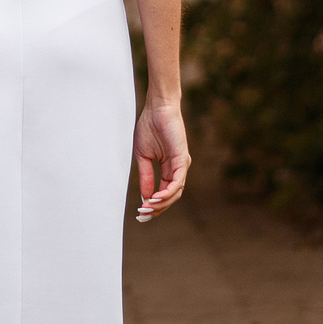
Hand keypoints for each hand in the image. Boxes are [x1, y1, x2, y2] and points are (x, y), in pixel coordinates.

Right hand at [134, 100, 190, 222]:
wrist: (157, 108)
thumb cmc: (149, 127)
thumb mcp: (143, 156)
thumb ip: (146, 176)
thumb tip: (146, 196)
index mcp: (169, 168)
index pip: (164, 193)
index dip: (153, 205)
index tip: (140, 213)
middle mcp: (178, 169)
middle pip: (171, 197)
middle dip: (157, 209)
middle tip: (142, 215)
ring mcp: (181, 165)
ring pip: (175, 192)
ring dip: (161, 203)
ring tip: (147, 208)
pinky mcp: (182, 159)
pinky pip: (177, 182)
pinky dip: (167, 192)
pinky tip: (155, 197)